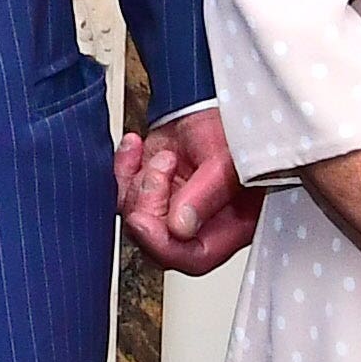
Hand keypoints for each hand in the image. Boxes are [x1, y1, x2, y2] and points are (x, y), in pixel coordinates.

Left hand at [116, 110, 261, 275]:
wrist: (218, 104)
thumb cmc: (238, 135)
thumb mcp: (229, 161)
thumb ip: (205, 195)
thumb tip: (179, 228)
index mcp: (229, 227)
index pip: (192, 257)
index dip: (163, 246)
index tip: (142, 221)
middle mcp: (198, 222)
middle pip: (157, 238)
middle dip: (149, 203)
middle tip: (163, 167)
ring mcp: (171, 204)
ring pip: (134, 212)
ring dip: (140, 180)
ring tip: (167, 155)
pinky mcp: (150, 185)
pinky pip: (122, 188)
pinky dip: (122, 166)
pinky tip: (135, 145)